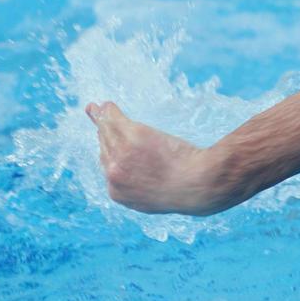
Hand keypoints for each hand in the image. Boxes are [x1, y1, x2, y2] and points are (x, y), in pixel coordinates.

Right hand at [86, 102, 225, 215]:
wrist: (198, 184)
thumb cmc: (188, 189)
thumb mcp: (159, 194)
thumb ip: (145, 188)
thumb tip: (146, 183)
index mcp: (119, 193)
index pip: (109, 169)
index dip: (110, 155)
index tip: (110, 146)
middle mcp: (114, 173)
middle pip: (105, 149)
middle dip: (103, 137)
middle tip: (101, 125)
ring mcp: (121, 154)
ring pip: (108, 132)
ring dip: (103, 118)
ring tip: (102, 107)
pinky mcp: (132, 136)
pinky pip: (115, 120)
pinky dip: (110, 112)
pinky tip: (108, 105)